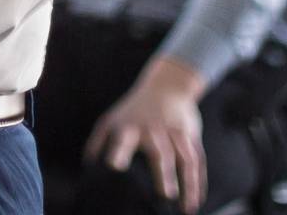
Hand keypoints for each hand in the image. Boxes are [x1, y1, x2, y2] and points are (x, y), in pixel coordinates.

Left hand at [85, 56, 207, 213]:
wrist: (167, 85)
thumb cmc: (134, 110)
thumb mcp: (112, 120)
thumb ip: (98, 142)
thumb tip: (88, 167)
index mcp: (130, 127)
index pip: (123, 140)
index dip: (118, 153)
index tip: (114, 167)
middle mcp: (154, 130)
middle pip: (160, 152)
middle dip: (163, 173)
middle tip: (165, 195)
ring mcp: (175, 132)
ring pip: (185, 159)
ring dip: (187, 184)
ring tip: (186, 209)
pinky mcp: (192, 137)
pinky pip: (197, 162)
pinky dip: (198, 183)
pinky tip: (196, 201)